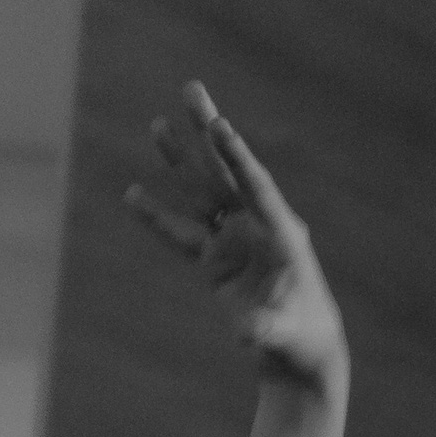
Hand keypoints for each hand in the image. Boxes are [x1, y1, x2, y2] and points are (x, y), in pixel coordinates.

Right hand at [126, 82, 348, 397]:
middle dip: (208, 131)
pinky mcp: (215, 260)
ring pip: (201, 192)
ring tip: (159, 123)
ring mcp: (234, 240)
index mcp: (282, 233)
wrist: (300, 347)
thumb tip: (247, 332)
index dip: (237, 156)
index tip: (219, 126)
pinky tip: (133, 196)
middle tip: (192, 89)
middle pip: (226, 171)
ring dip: (180, 159)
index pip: (255, 186)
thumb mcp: (286, 333)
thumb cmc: (302, 336)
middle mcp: (256, 227)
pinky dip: (156, 218)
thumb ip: (266, 328)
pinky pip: (181, 234)